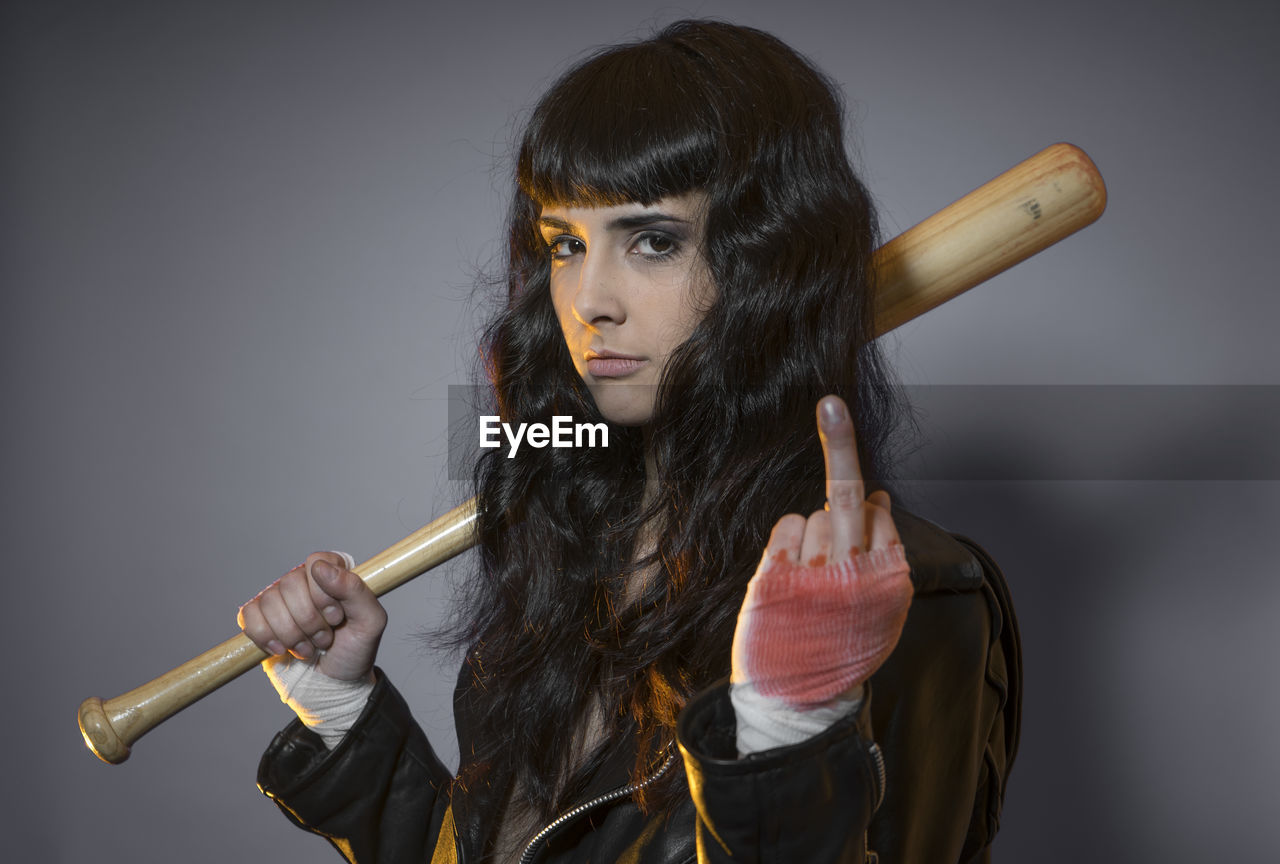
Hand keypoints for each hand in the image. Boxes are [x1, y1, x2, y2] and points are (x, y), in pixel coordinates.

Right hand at [237, 551, 386, 682]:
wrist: (334, 684)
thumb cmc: (354, 651)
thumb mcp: (370, 622)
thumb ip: (355, 590)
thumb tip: (321, 567)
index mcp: (333, 573)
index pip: (315, 562)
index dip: (322, 593)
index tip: (335, 617)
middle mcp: (304, 580)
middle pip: (289, 583)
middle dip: (309, 621)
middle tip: (325, 638)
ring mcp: (279, 598)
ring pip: (269, 601)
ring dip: (292, 634)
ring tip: (309, 648)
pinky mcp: (259, 618)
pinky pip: (249, 616)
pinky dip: (266, 637)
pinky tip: (283, 649)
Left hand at [730, 394, 912, 708]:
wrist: (799, 701)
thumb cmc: (839, 646)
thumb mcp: (880, 608)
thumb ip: (884, 555)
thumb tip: (878, 498)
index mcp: (888, 581)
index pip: (879, 514)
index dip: (867, 507)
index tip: (857, 457)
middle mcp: (854, 575)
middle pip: (847, 495)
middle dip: (841, 443)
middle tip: (831, 404)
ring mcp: (812, 575)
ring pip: (813, 516)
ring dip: (811, 535)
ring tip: (810, 581)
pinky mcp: (775, 577)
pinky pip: (784, 529)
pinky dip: (787, 541)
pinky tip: (790, 574)